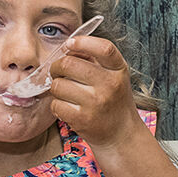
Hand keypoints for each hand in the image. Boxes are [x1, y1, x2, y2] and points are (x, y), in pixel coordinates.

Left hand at [46, 35, 144, 152]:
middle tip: (59, 72)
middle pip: (69, 64)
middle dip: (57, 67)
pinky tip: (68, 108)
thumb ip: (96, 60)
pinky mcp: (83, 119)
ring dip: (57, 88)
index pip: (104, 48)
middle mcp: (110, 85)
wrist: (121, 134)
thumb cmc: (113, 101)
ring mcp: (96, 103)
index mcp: (119, 70)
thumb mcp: (114, 76)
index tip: (70, 44)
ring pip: (58, 85)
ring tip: (67, 93)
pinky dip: (57, 105)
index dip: (82, 42)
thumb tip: (68, 47)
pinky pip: (56, 104)